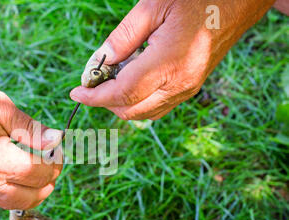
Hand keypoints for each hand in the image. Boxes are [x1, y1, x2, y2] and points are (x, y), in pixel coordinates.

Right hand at [0, 0, 61, 209]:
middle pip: (27, 198)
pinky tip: (17, 174)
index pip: (37, 173)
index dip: (55, 162)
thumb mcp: (2, 107)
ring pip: (10, 203)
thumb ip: (32, 130)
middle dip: (47, 183)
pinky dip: (12, 190)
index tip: (59, 149)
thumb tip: (56, 141)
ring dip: (31, 193)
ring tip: (40, 173)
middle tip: (55, 164)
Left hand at [70, 0, 274, 119]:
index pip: (123, 93)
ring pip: (144, 113)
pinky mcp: (191, 88)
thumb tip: (99, 62)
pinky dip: (137, 101)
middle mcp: (180, 84)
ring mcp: (188, 89)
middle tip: (92, 82)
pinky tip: (131, 80)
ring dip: (121, 103)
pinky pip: (157, 107)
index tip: (76, 93)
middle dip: (105, 102)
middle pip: (131, 110)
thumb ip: (123, 38)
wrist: (238, 2)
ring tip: (110, 78)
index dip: (95, 97)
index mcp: (170, 62)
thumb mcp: (153, 6)